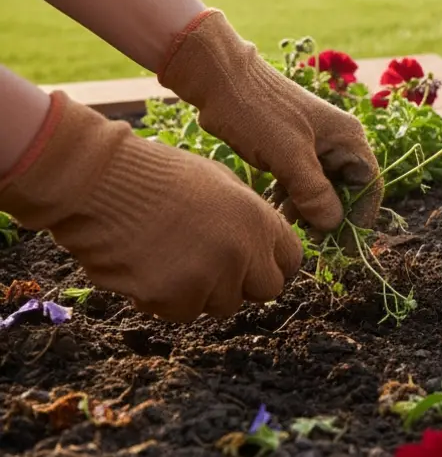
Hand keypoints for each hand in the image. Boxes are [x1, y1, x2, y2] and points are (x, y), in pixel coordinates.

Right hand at [0, 92, 302, 321]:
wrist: (104, 183)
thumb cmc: (160, 175)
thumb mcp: (223, 184)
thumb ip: (250, 219)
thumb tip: (262, 246)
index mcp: (260, 222)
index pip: (290, 262)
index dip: (270, 261)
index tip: (253, 260)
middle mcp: (242, 255)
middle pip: (265, 291)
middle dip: (243, 282)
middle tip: (212, 263)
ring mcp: (208, 280)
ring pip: (220, 305)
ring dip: (203, 290)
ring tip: (172, 256)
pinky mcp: (172, 299)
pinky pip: (180, 313)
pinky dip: (167, 298)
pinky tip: (149, 267)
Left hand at [157, 9, 383, 237]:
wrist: (220, 81)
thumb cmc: (258, 112)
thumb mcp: (289, 155)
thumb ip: (314, 192)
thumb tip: (333, 225)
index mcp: (347, 138)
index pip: (369, 185)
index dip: (361, 217)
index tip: (346, 246)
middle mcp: (336, 143)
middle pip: (345, 191)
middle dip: (329, 217)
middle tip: (311, 241)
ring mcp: (313, 147)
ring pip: (320, 191)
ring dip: (306, 211)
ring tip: (286, 225)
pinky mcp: (290, 151)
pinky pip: (300, 184)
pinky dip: (290, 201)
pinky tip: (274, 211)